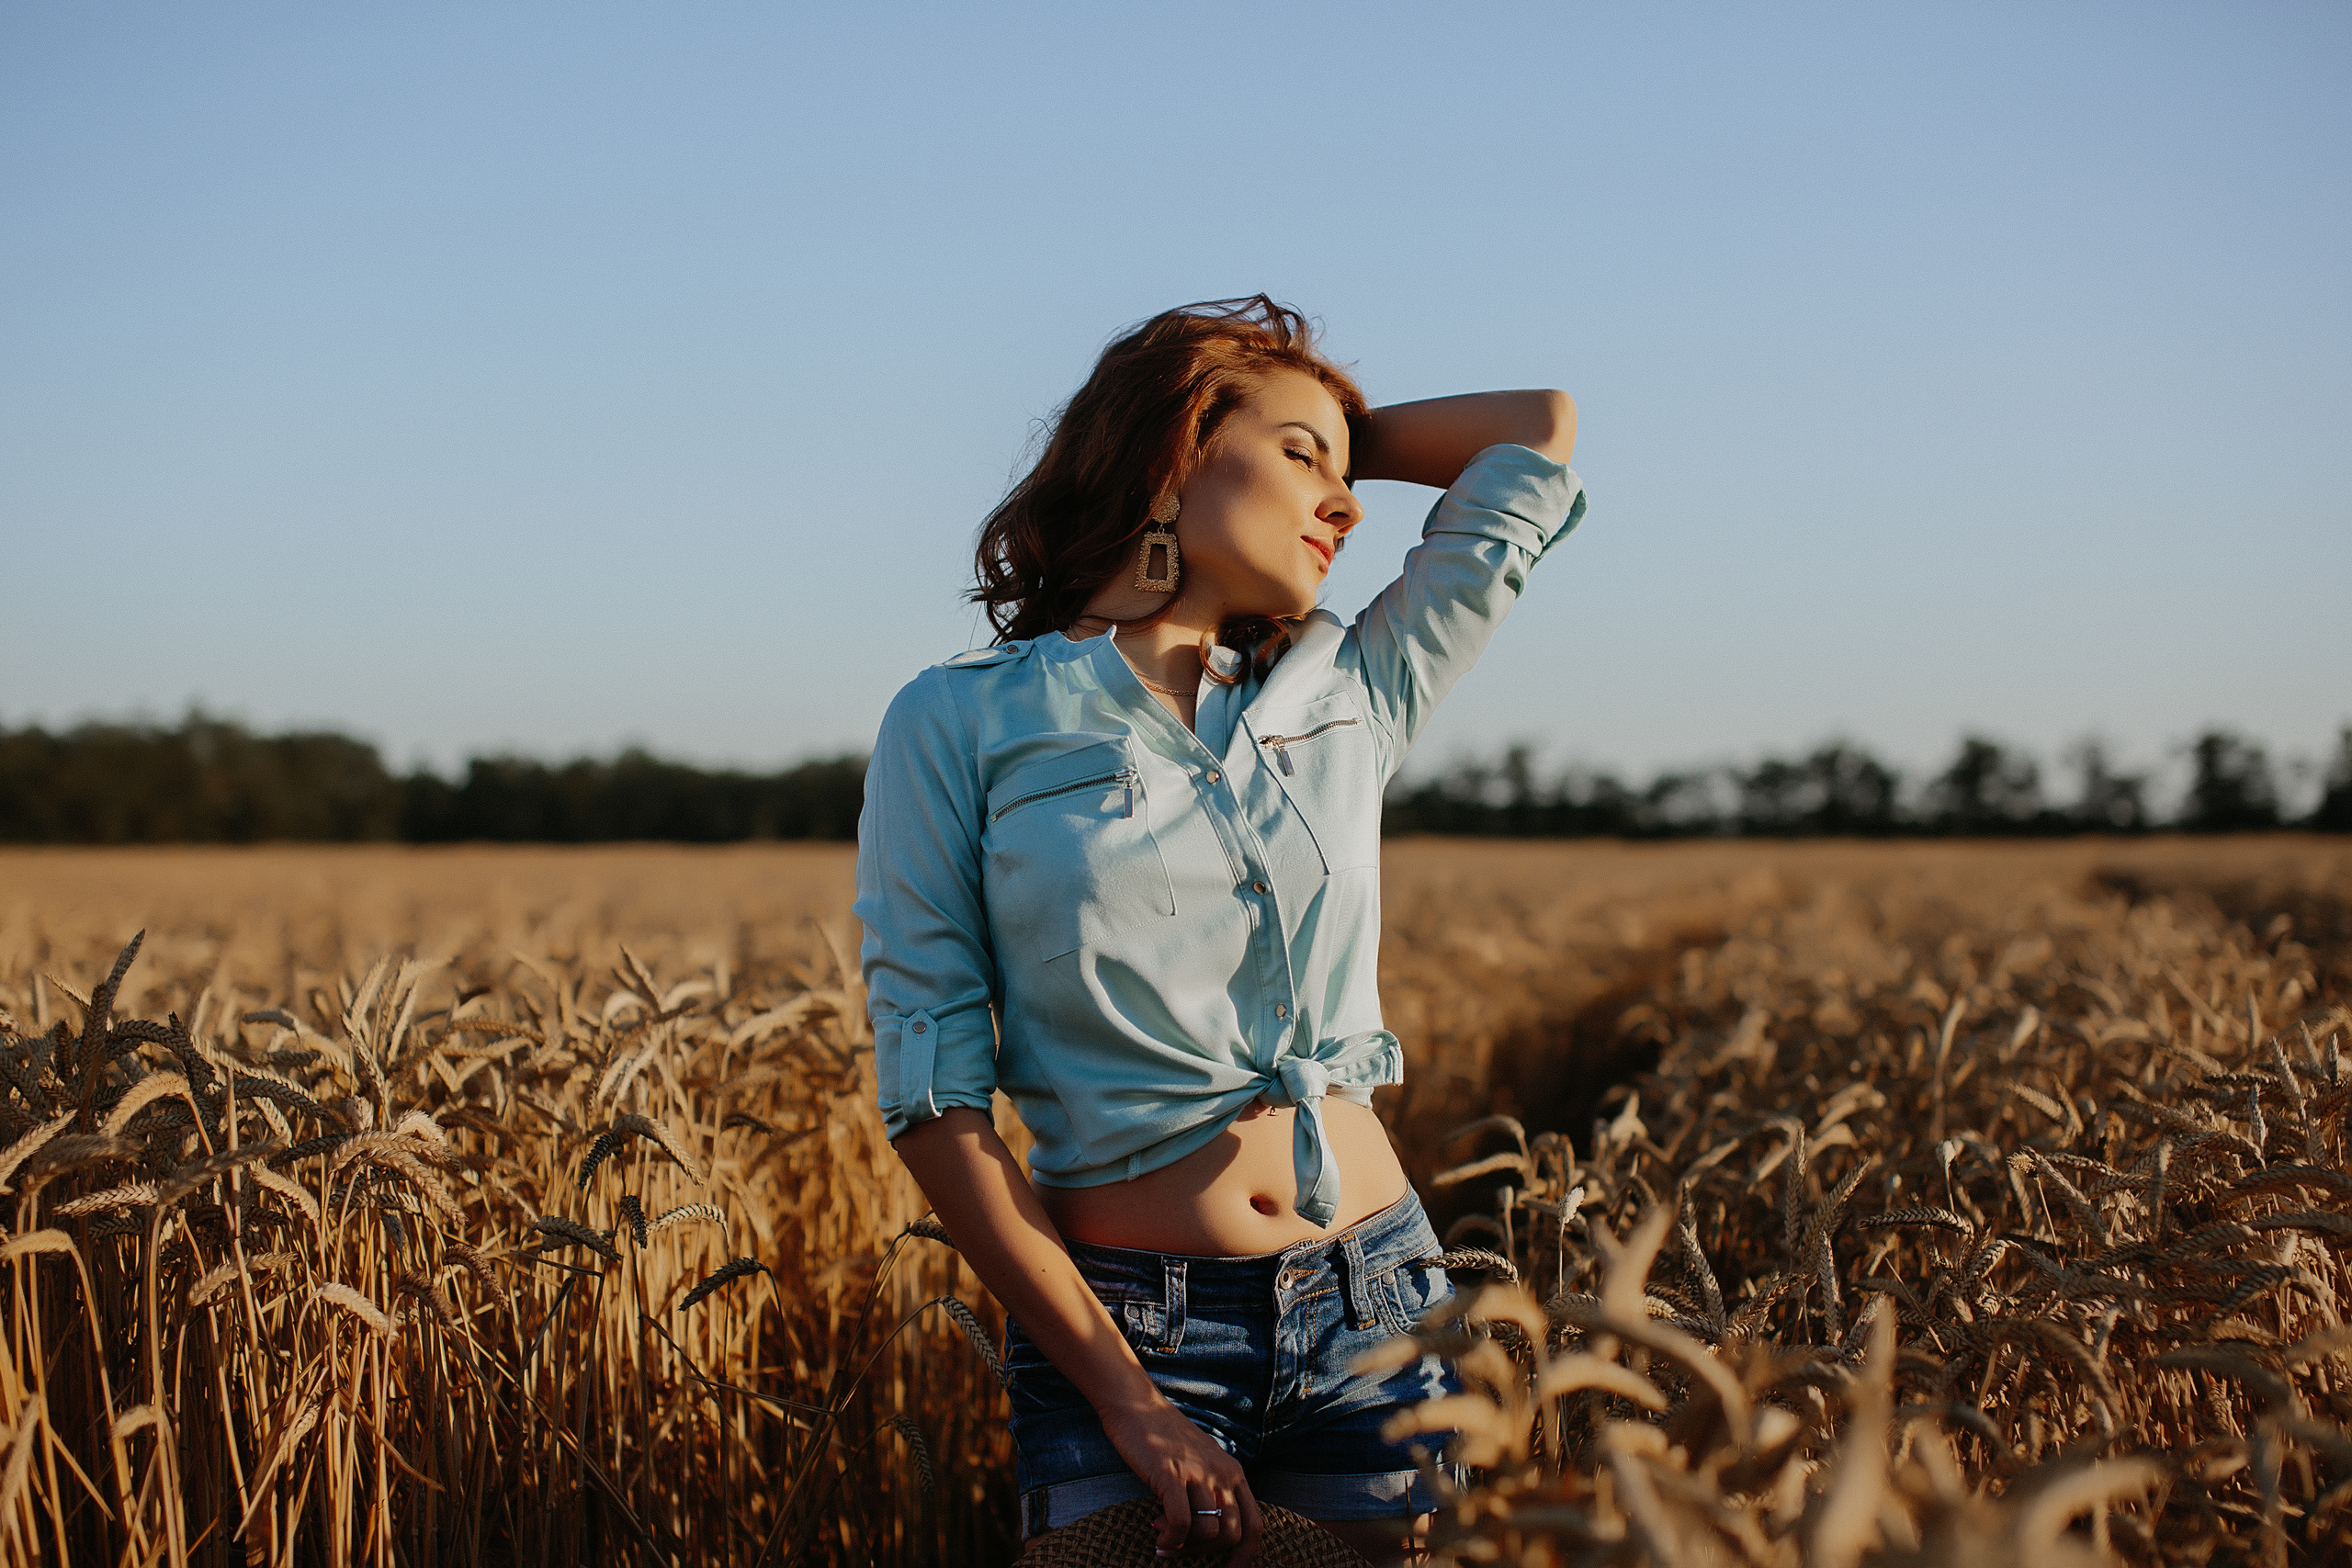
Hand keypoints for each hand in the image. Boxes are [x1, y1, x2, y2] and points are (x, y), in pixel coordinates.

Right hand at [1099, 1398, 1263, 1562]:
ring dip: (1186, 1546)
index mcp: (1233, 1472)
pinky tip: (1158, 1536)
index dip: (1245, 1555)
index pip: (1254, 1524)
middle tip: (1183, 1550)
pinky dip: (1171, 1539)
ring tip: (1165, 1540)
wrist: (1138, 1405)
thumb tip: (1210, 1531)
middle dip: (1208, 1552)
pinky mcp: (1171, 1474)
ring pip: (1210, 1531)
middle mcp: (1222, 1474)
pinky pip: (1181, 1522)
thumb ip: (1212, 1488)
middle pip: (1233, 1534)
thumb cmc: (1165, 1438)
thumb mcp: (1202, 1461)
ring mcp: (1198, 1473)